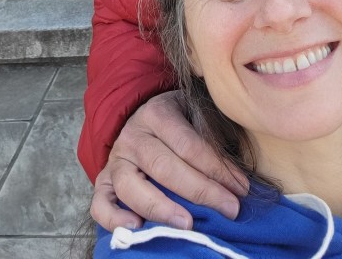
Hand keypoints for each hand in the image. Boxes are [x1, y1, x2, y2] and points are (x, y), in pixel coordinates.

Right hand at [89, 90, 248, 231]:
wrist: (142, 118)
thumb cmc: (179, 120)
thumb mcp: (196, 114)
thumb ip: (213, 135)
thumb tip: (240, 171)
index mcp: (158, 113)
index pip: (189, 144)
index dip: (217, 168)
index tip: (242, 188)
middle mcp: (133, 135)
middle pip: (165, 167)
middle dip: (201, 191)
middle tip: (230, 209)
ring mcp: (115, 160)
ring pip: (131, 187)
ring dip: (161, 208)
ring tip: (188, 225)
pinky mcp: (103, 181)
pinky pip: (99, 204)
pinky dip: (113, 218)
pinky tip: (136, 228)